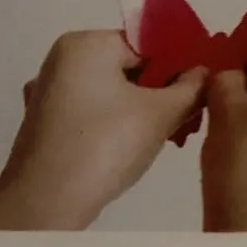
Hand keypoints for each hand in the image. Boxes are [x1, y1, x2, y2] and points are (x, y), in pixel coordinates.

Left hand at [0, 30, 205, 228]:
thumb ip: (190, 88)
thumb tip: (204, 73)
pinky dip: (113, 124)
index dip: (179, 65)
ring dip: (140, 110)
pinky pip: (90, 112)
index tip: (202, 90)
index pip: (147, 43)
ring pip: (109, 92)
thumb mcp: (160, 114)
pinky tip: (128, 148)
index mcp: (85, 43)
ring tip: (166, 136)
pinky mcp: (43, 124)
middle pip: (127, 67)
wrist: (45, 202)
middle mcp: (60, 60)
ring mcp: (47, 93)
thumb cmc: (105, 145)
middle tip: (188, 118)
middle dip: (160, 91)